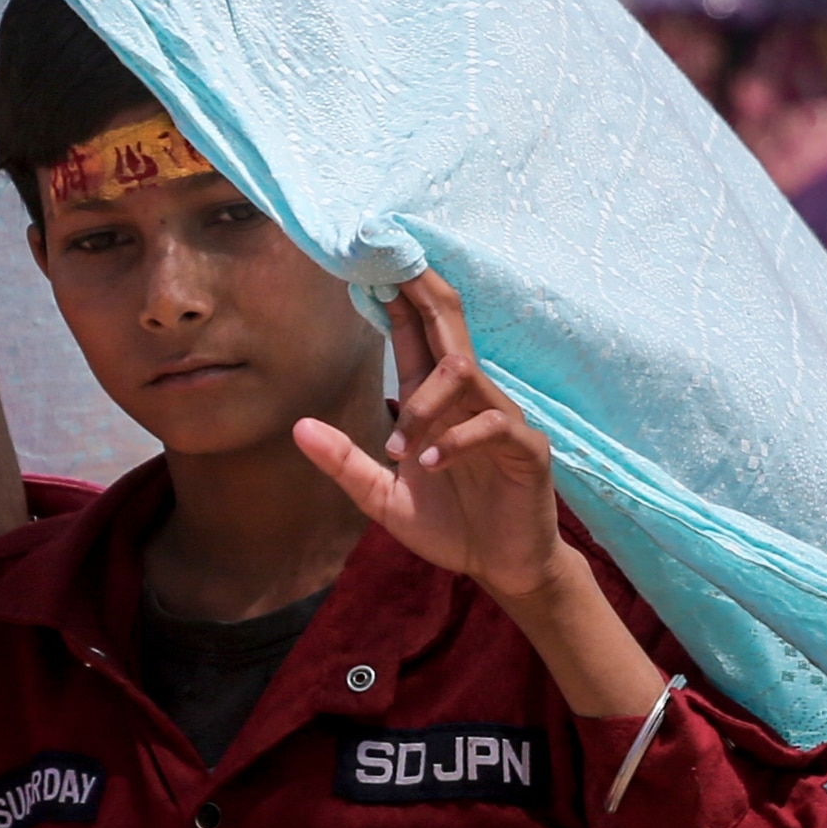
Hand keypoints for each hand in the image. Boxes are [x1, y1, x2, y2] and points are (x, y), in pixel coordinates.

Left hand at [294, 270, 568, 604]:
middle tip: (391, 268)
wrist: (503, 568)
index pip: (415, 332)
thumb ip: (346, 463)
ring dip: (424, 403)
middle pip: (448, 324)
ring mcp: (501, 418)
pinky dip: (455, 441)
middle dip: (421, 292)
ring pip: (463, 371)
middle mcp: (467, 397)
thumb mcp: (383, 498)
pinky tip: (429, 465)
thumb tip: (299, 427)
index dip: (396, 295)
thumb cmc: (451, 526)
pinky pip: (493, 424)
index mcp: (435, 400)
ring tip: (399, 449)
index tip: (368, 259)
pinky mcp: (526, 448)